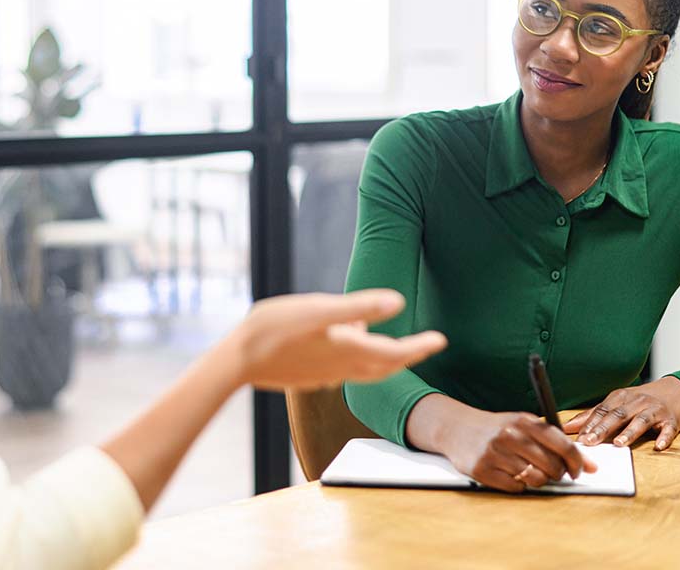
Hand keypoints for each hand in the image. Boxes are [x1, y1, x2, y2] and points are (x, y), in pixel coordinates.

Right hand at [234, 289, 446, 389]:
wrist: (238, 361)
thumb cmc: (275, 328)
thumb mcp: (319, 309)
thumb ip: (360, 306)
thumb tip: (399, 302)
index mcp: (350, 350)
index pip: (397, 353)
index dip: (421, 347)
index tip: (441, 340)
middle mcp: (342, 368)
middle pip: (385, 366)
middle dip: (408, 356)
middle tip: (427, 345)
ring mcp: (326, 375)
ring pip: (366, 370)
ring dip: (384, 359)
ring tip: (389, 340)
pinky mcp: (311, 376)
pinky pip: (346, 371)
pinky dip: (360, 360)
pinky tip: (348, 345)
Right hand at [438, 408, 596, 492]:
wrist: (457, 428)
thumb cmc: (498, 428)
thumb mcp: (524, 425)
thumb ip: (556, 442)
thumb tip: (591, 466)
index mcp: (524, 421)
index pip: (563, 446)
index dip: (577, 463)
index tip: (578, 470)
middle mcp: (510, 435)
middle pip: (552, 467)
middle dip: (556, 473)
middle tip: (550, 470)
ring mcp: (495, 453)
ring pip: (535, 480)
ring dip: (537, 480)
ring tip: (527, 470)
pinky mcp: (483, 470)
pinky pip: (516, 488)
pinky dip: (518, 485)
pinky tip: (509, 473)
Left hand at [563, 376, 679, 450]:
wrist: (676, 390)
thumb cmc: (641, 400)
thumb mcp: (617, 403)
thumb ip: (593, 415)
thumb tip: (567, 427)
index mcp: (621, 397)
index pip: (602, 411)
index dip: (589, 424)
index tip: (578, 438)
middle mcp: (637, 402)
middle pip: (617, 415)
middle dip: (602, 429)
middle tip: (590, 442)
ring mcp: (655, 410)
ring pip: (640, 420)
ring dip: (629, 432)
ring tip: (618, 443)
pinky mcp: (672, 420)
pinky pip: (668, 429)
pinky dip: (664, 437)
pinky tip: (658, 446)